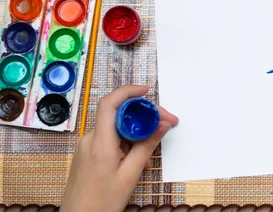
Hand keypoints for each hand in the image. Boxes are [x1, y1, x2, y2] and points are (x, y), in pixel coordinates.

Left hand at [61, 85, 177, 211]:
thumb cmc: (101, 203)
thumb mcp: (130, 175)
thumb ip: (147, 146)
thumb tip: (162, 125)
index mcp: (100, 143)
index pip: (110, 104)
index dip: (128, 92)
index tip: (147, 91)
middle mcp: (90, 139)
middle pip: (118, 114)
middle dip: (143, 114)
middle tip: (166, 123)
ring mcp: (87, 146)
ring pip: (116, 127)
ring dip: (137, 130)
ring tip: (153, 146)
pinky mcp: (88, 152)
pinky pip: (111, 138)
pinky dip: (127, 141)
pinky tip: (137, 157)